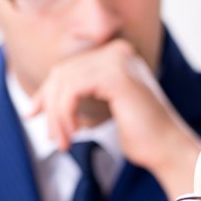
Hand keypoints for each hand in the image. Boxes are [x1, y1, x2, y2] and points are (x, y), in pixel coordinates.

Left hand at [31, 39, 200, 200]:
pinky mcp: (115, 75)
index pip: (68, 68)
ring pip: (65, 82)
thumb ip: (77, 97)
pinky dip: (65, 113)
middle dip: (48, 105)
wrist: (166, 149)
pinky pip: (73, 89)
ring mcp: (117, 60)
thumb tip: (39, 102)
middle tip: (51, 136)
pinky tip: (73, 133)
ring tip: (63, 142)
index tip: (33, 114)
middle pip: (63, 72)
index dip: (46, 93)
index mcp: (116, 55)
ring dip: (57, 116)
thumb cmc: (140, 135)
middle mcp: (117, 51)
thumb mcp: (101, 111)